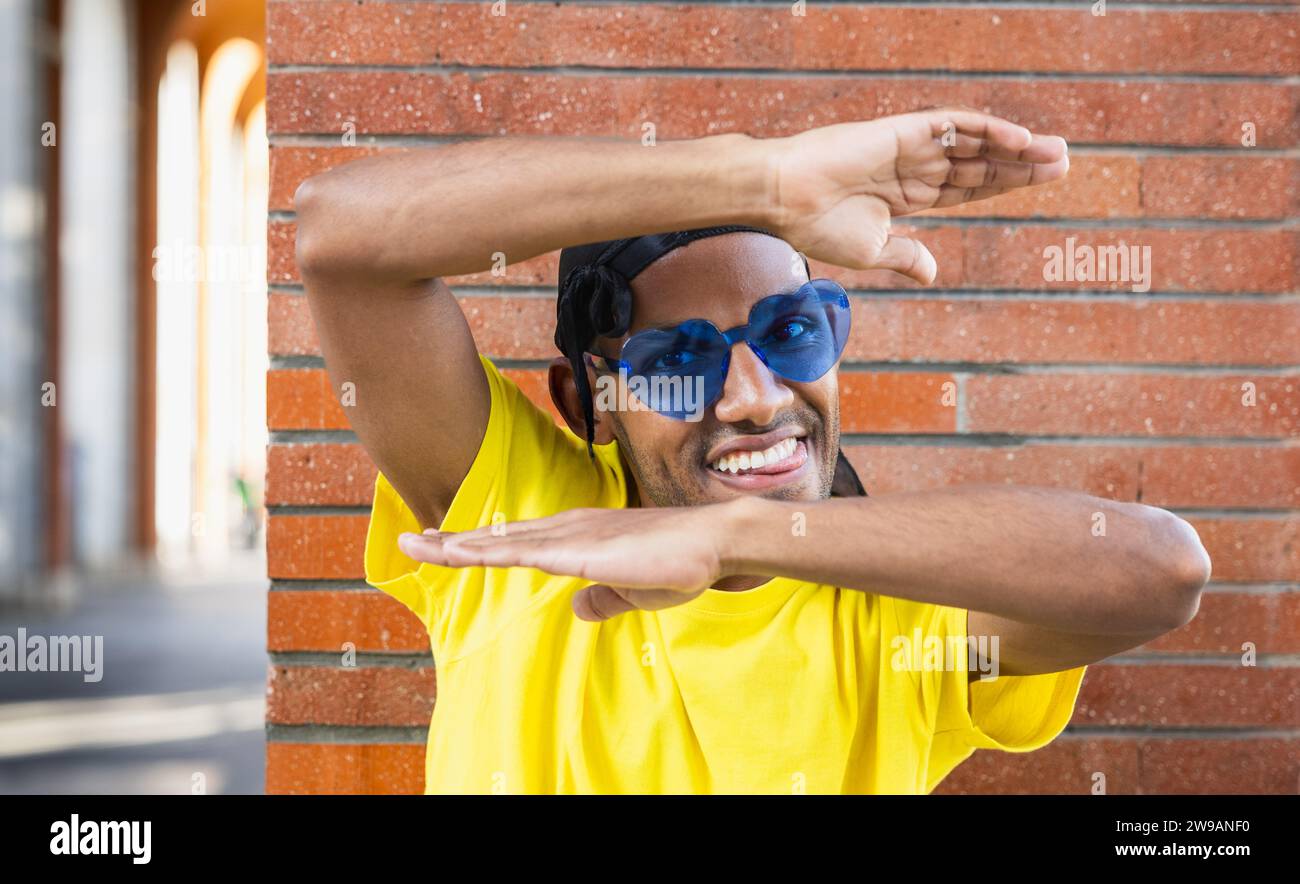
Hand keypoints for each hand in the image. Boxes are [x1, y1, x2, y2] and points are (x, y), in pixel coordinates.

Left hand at [396, 504, 741, 621]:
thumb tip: (579, 609)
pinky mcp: (581, 550)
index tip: (440, 545)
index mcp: (576, 537)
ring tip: (419, 544)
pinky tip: (463, 553)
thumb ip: (602, 598)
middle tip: (408, 539)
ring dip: (460, 544)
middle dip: (451, 540)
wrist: (712, 542)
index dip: (477, 544)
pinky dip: (490, 552)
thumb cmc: (677, 563)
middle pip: (498, 537)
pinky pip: (525, 553)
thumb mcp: (630, 588)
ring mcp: (572, 537)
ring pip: (503, 541)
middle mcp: (567, 529)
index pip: (516, 542)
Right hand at [765, 106, 1068, 281]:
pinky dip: (988, 129)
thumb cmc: (817, 227)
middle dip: (1021, 163)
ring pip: (975, 142)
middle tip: (1064, 161)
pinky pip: (954, 125)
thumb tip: (934, 271)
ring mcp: (911, 147)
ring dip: (1015, 146)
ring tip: (1055, 151)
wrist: (785, 200)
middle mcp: (915, 167)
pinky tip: (1020, 139)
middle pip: (980, 163)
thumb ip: (906, 255)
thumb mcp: (871, 250)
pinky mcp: (904, 130)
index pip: (968, 188)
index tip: (1042, 182)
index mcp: (907, 195)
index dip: (1005, 184)